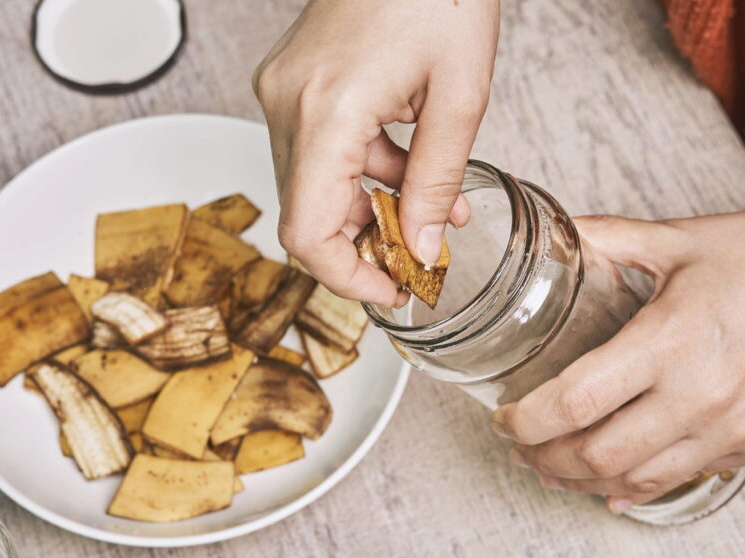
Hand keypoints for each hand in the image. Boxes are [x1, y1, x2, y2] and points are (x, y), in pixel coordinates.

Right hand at [253, 0, 499, 304]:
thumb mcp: (460, 97)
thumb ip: (438, 183)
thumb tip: (423, 247)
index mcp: (326, 110)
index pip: (307, 232)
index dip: (346, 277)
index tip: (390, 290)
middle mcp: (288, 103)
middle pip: (306, 213)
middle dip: (365, 244)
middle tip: (419, 256)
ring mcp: (284, 89)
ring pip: (313, 185)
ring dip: (370, 208)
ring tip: (433, 209)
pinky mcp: (293, 80)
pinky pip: (318, 150)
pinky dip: (363, 172)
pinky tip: (413, 170)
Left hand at [490, 157, 744, 513]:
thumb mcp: (677, 240)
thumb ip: (607, 238)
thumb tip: (559, 233)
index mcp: (670, 338)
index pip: (576, 401)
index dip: (525, 421)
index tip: (504, 418)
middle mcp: (702, 392)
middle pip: (597, 454)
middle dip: (544, 459)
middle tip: (521, 447)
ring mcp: (734, 426)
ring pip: (638, 479)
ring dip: (585, 480)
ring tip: (555, 468)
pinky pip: (686, 478)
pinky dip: (640, 485)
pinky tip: (614, 483)